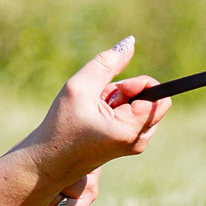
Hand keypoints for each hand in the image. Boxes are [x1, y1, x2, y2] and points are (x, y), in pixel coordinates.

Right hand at [23, 38, 168, 183]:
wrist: (47, 162)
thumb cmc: (61, 127)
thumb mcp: (80, 87)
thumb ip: (107, 62)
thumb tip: (130, 42)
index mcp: (131, 130)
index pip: (158, 96)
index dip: (138, 85)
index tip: (115, 88)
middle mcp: (139, 140)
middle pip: (152, 100)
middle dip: (128, 92)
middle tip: (100, 99)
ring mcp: (134, 144)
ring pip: (142, 107)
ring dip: (121, 100)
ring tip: (95, 108)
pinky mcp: (127, 144)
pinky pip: (133, 116)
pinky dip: (117, 110)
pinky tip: (96, 117)